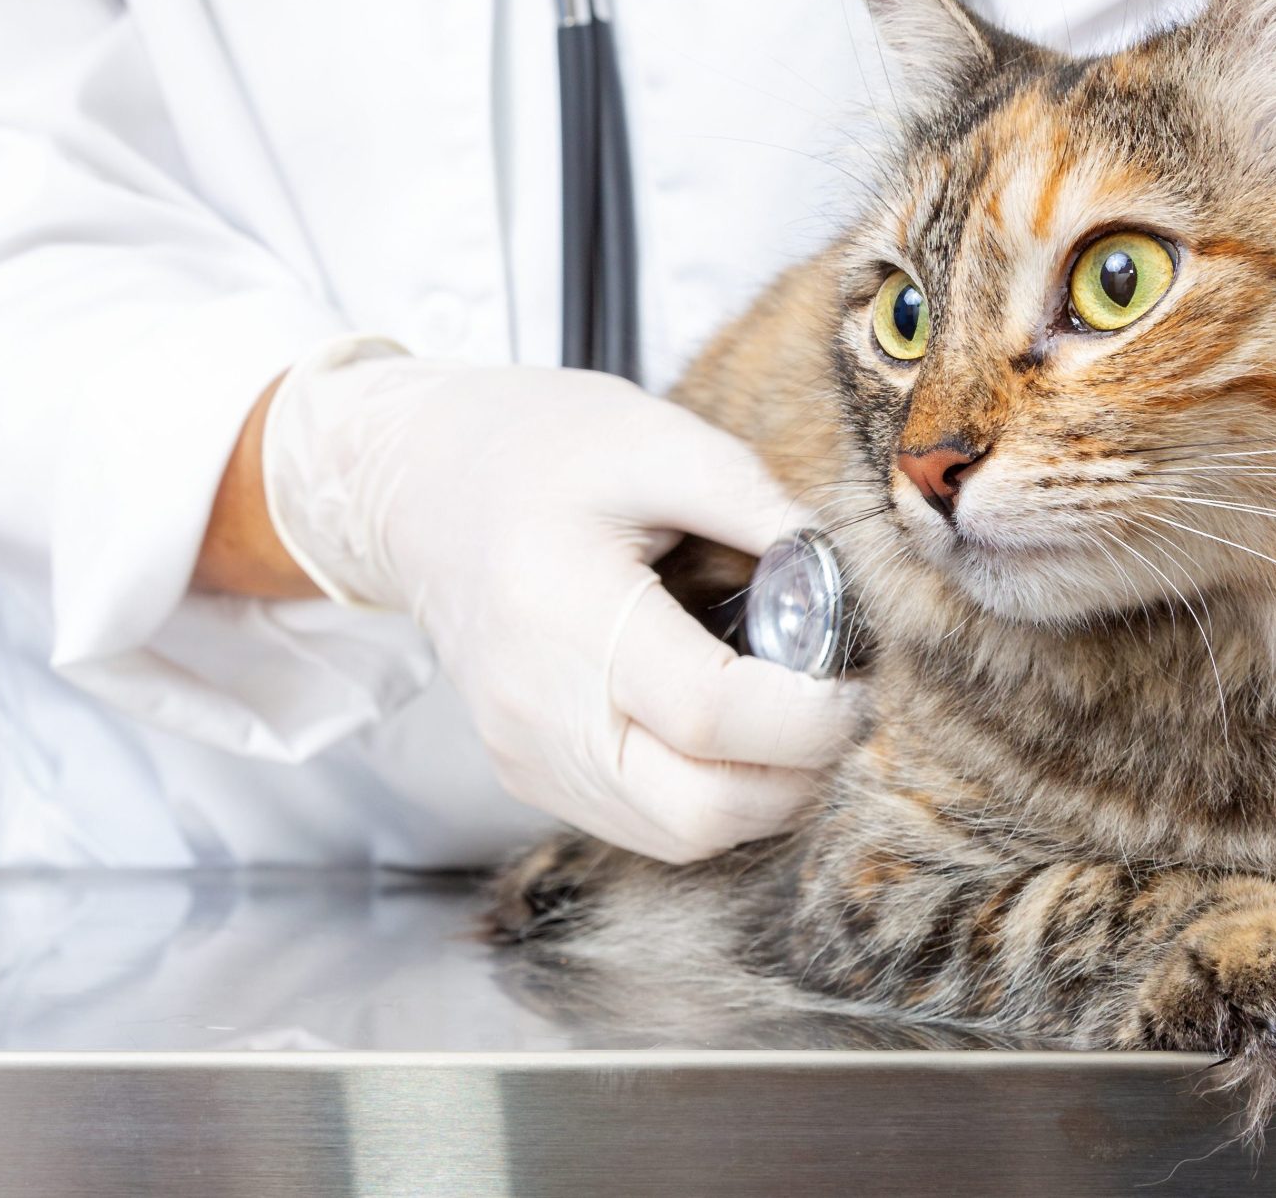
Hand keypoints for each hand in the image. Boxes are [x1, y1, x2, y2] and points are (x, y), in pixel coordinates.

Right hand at [261, 340, 859, 861]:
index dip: (810, 714)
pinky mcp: (529, 772)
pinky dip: (709, 794)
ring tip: (783, 713)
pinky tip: (726, 729)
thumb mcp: (658, 438)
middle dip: (798, 772)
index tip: (857, 678)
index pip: (711, 714)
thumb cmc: (537, 448)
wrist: (418, 483)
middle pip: (700, 811)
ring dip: (759, 794)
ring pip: (679, 836)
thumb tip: (853, 588)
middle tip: (835, 706)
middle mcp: (536, 704)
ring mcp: (527, 752)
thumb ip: (761, 509)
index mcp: (565, 608)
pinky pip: (644, 823)